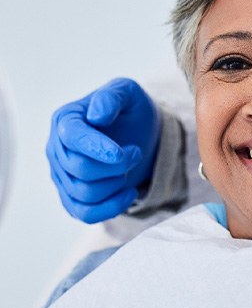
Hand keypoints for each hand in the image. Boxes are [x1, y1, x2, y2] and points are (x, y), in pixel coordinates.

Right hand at [47, 78, 161, 222]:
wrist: (139, 136)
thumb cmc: (131, 112)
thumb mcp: (128, 92)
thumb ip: (112, 96)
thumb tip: (96, 115)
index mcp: (65, 119)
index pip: (71, 137)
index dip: (96, 147)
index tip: (121, 154)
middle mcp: (56, 149)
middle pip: (80, 168)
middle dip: (116, 165)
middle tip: (135, 152)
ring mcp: (62, 176)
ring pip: (84, 193)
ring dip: (116, 184)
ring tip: (130, 168)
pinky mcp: (72, 197)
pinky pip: (85, 214)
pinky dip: (111, 208)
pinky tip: (130, 193)